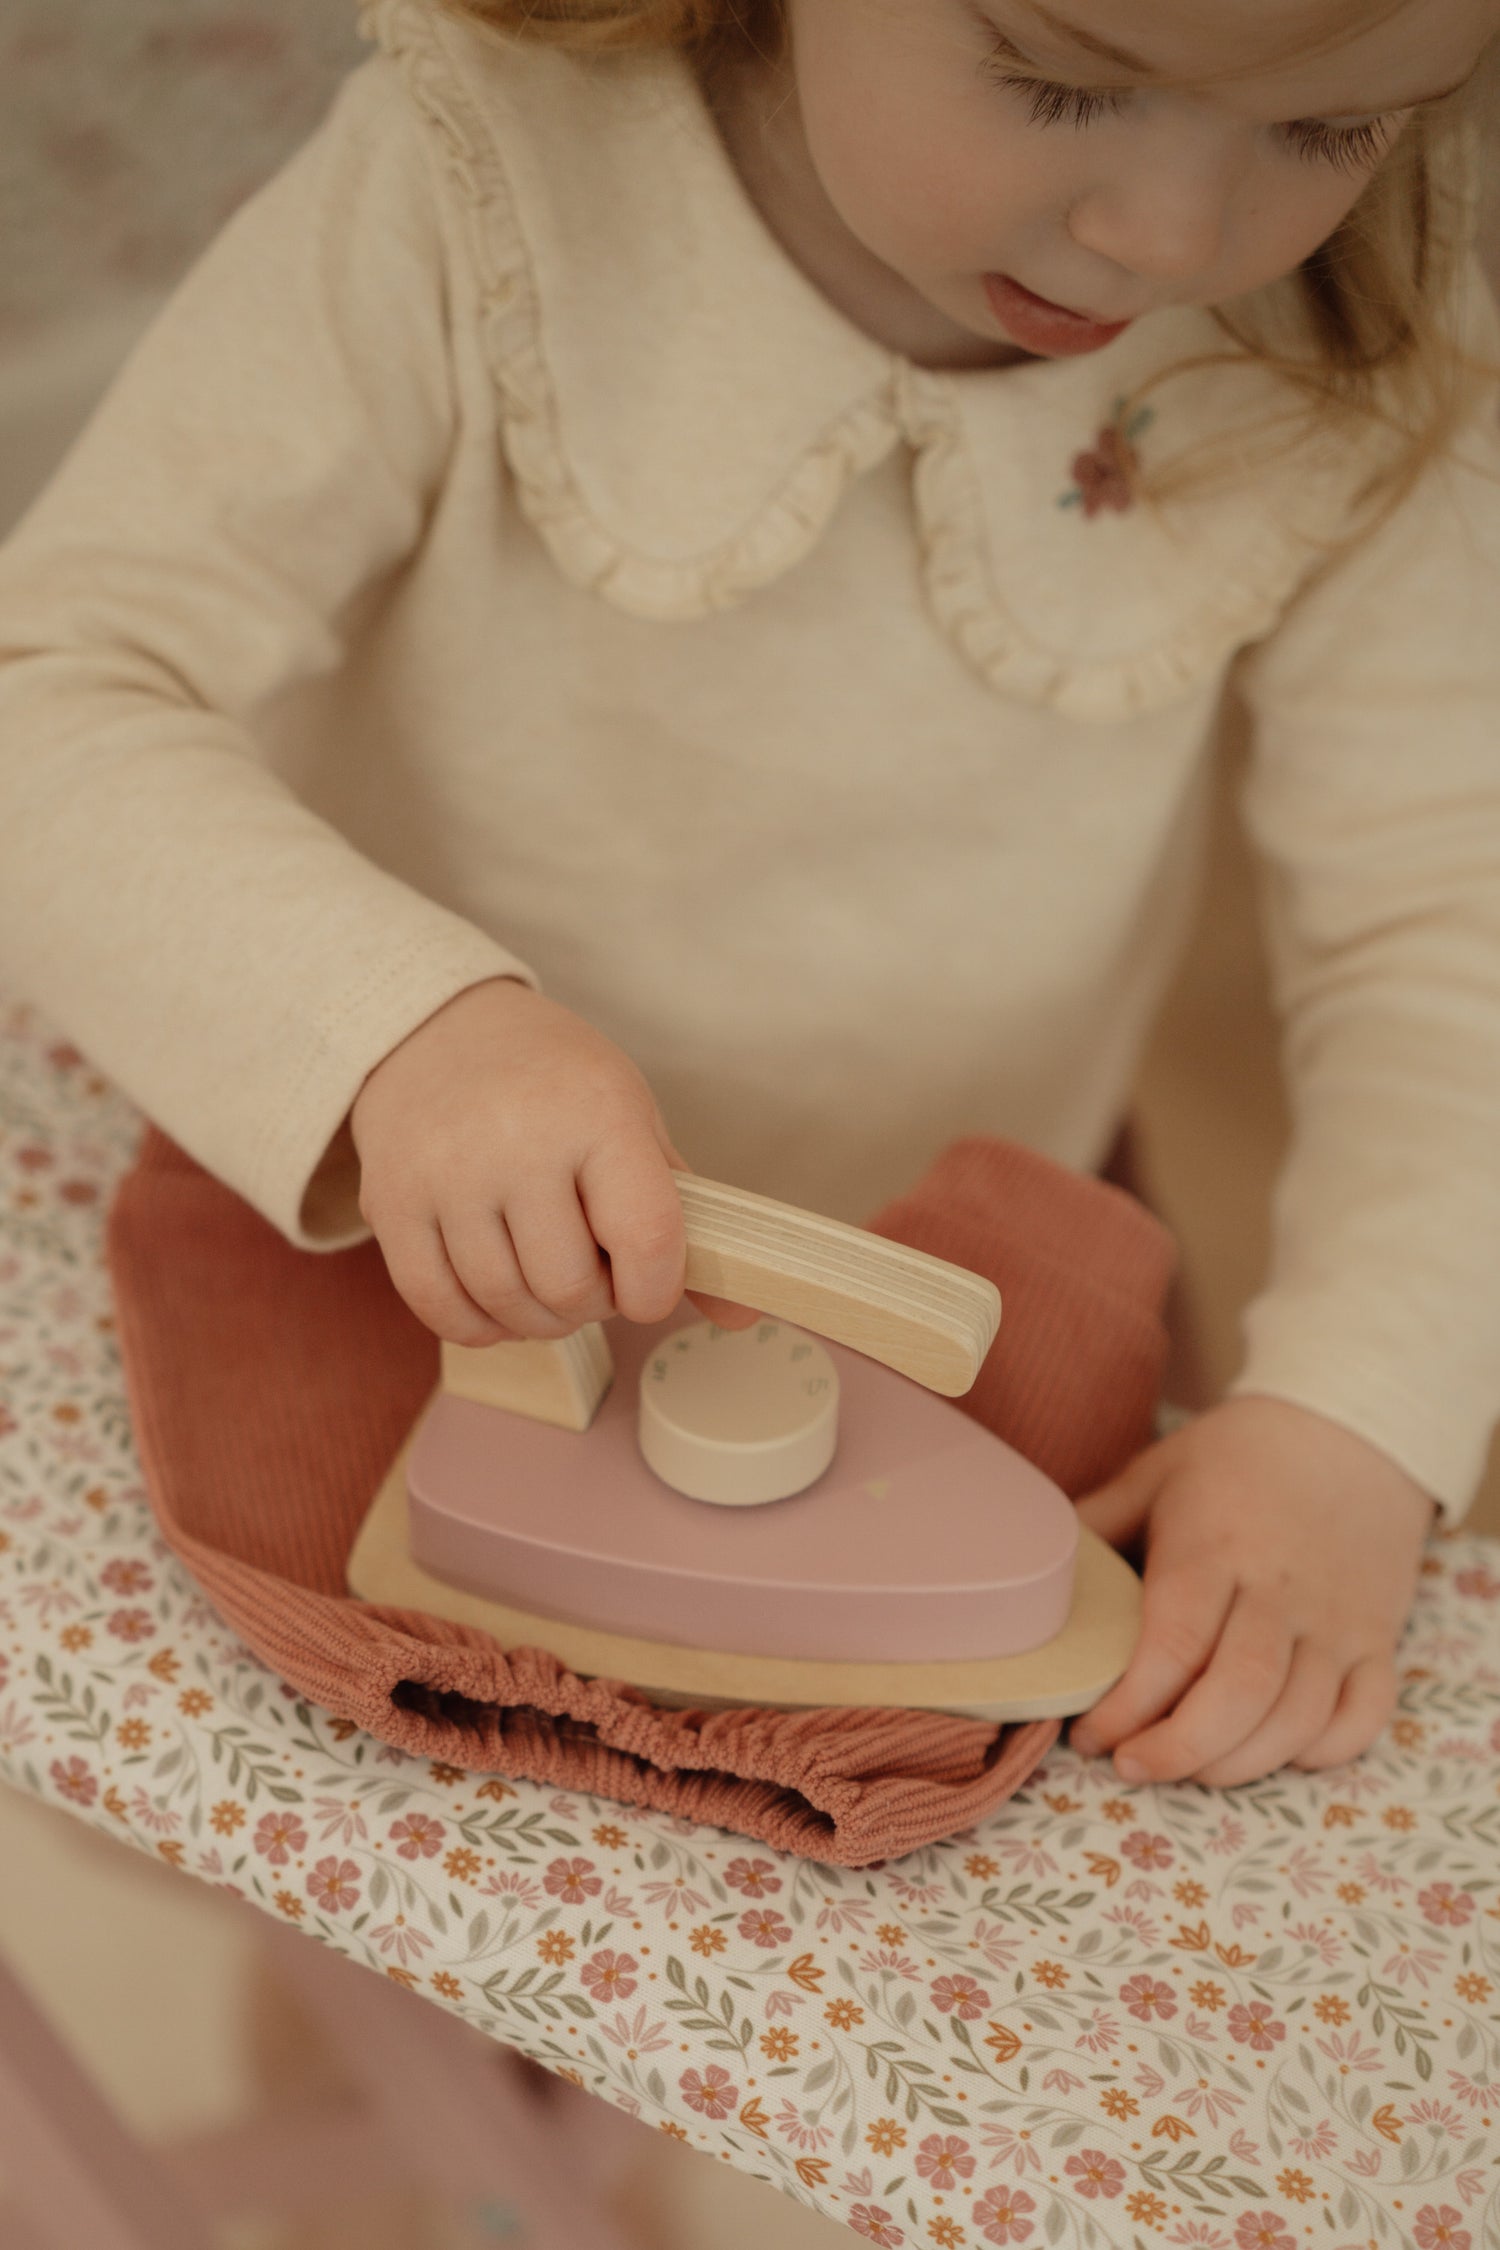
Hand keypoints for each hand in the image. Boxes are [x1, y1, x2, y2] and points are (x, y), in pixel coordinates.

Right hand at [348, 977, 755, 1343]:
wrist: (434, 1030)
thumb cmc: (552, 1083)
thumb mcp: (630, 1120)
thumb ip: (684, 1217)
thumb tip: (742, 1316)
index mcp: (596, 1114)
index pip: (646, 1239)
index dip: (657, 1289)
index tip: (648, 1284)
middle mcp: (516, 1142)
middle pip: (569, 1289)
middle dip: (594, 1304)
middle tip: (590, 1272)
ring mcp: (445, 1176)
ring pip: (506, 1305)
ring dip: (539, 1319)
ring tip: (546, 1279)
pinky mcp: (390, 1204)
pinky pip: (439, 1307)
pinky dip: (479, 1326)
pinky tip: (497, 1299)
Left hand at [1069, 1395, 1433, 1786]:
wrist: (1351, 1428)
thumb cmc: (1237, 1456)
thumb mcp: (1156, 1473)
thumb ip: (1096, 1524)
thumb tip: (1029, 1571)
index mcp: (1216, 1549)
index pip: (1173, 1648)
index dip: (1127, 1708)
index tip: (1089, 1735)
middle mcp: (1282, 1592)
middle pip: (1239, 1695)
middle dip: (1179, 1751)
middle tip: (1132, 1765)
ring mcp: (1339, 1620)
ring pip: (1299, 1719)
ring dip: (1239, 1763)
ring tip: (1189, 1765)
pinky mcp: (1381, 1638)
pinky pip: (1363, 1718)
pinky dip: (1320, 1752)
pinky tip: (1273, 1750)